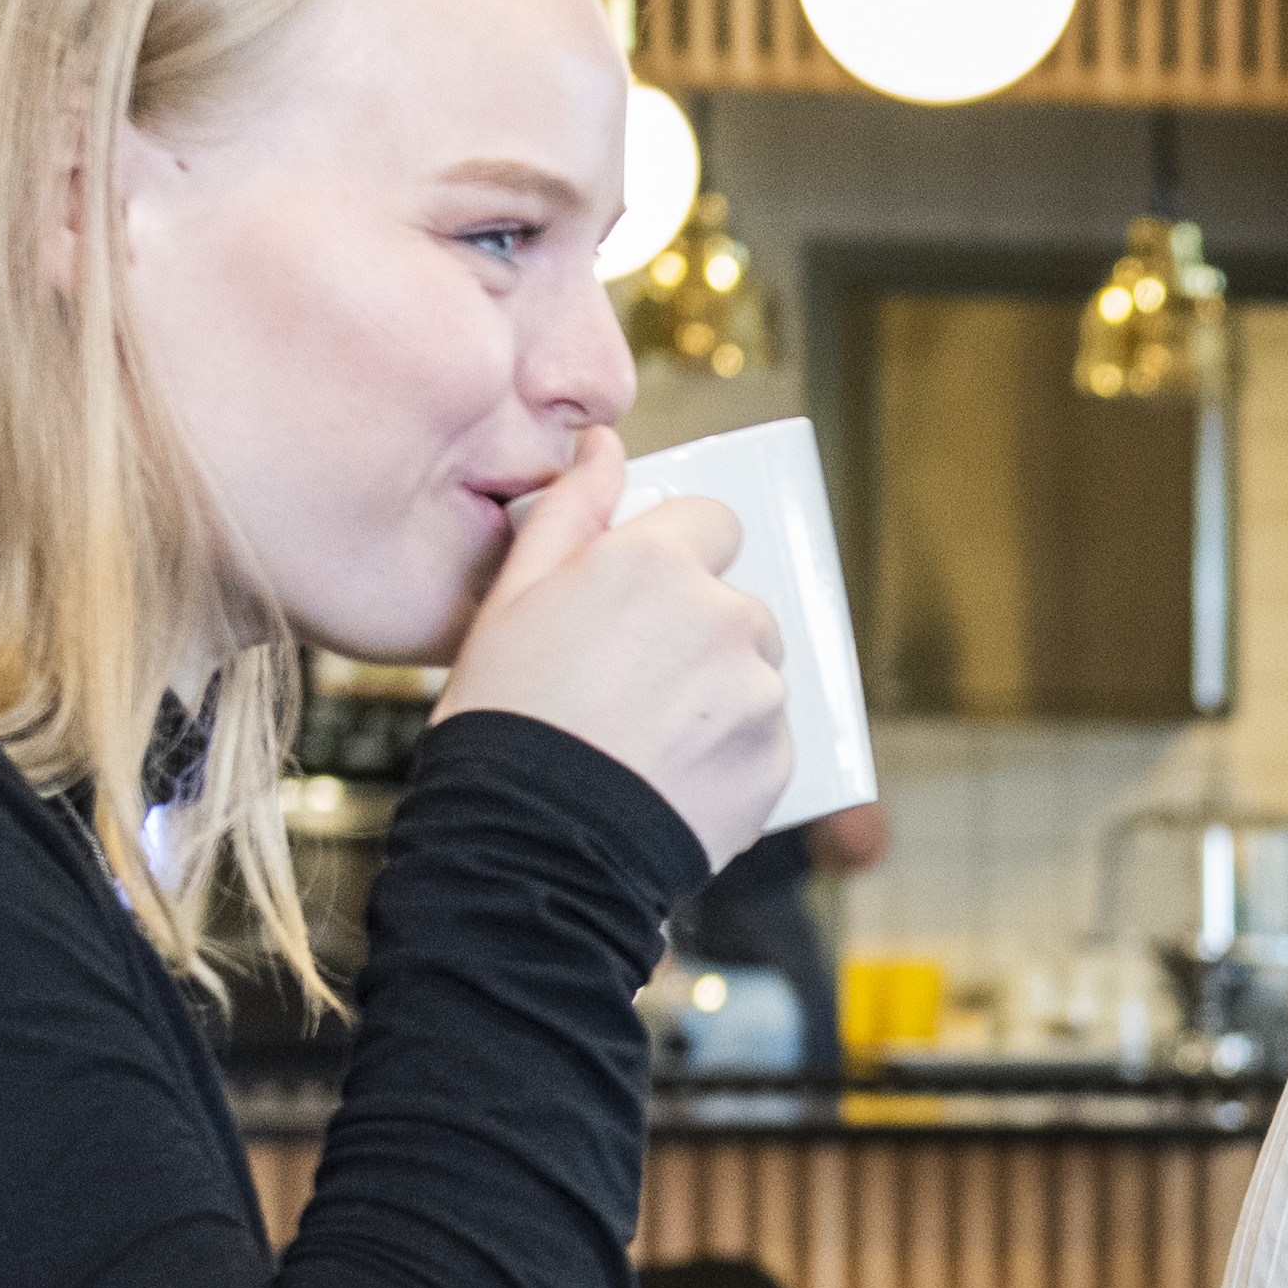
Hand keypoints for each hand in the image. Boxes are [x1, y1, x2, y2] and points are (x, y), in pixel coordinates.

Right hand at [432, 425, 792, 867]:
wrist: (532, 841)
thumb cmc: (510, 716)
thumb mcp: (513, 598)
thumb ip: (571, 510)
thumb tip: (606, 445)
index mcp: (660, 562)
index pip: (713, 522)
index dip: (680, 556)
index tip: (647, 594)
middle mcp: (725, 616)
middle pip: (735, 605)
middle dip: (698, 632)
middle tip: (631, 682)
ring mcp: (760, 691)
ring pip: (754, 674)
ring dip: (718, 696)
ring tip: (645, 737)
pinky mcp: (778, 760)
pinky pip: (765, 740)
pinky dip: (731, 754)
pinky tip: (670, 775)